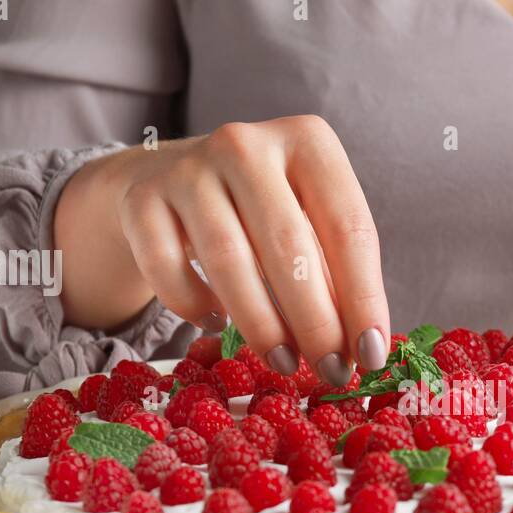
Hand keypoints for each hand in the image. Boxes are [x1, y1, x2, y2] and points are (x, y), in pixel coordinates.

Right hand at [54, 116, 389, 383]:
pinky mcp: (142, 199)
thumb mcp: (310, 222)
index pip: (348, 227)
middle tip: (331, 371)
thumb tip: (361, 347)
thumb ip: (337, 273)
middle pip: (289, 246)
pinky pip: (168, 267)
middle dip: (316, 322)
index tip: (371, 353)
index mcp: (308, 141)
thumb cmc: (263, 212)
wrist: (172, 179)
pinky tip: (215, 323)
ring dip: (262, 325)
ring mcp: (189, 168)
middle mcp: (246, 144)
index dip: (364, 298)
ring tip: (285, 363)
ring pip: (229, 260)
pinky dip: (194, 305)